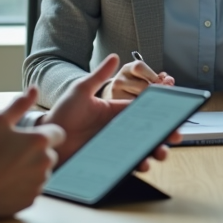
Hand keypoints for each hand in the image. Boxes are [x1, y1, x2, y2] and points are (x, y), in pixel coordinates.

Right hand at [0, 87, 64, 216]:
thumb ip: (20, 104)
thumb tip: (34, 88)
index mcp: (41, 141)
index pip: (58, 133)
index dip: (44, 134)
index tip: (26, 138)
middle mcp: (46, 162)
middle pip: (50, 153)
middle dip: (37, 152)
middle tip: (13, 153)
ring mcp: (39, 183)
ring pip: (42, 172)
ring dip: (31, 169)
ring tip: (8, 168)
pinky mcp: (32, 199)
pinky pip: (33, 188)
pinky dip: (24, 185)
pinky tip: (7, 182)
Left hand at [44, 54, 181, 170]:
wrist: (46, 138)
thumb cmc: (62, 113)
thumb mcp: (81, 90)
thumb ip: (99, 76)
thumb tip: (115, 57)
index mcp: (115, 111)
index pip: (143, 110)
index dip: (160, 112)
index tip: (175, 112)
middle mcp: (118, 128)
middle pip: (148, 132)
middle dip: (164, 134)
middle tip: (176, 137)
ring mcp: (114, 145)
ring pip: (141, 149)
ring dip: (154, 151)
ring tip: (160, 153)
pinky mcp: (107, 160)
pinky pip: (127, 163)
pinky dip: (137, 165)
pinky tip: (142, 164)